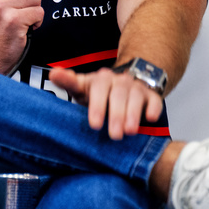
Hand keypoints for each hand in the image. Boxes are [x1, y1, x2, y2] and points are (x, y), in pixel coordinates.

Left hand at [48, 66, 163, 139]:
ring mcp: (136, 87)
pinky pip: (154, 100)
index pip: (97, 90)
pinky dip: (153, 109)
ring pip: (135, 98)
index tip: (94, 124)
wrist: (125, 84)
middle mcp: (118, 81)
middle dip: (116, 115)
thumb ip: (68, 82)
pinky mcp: (151, 95)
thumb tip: (54, 73)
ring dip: (133, 115)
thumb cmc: (99, 92)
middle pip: (117, 96)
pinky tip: (151, 118)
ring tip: (129, 132)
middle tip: (113, 135)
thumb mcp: (82, 87)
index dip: (97, 107)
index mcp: (100, 79)